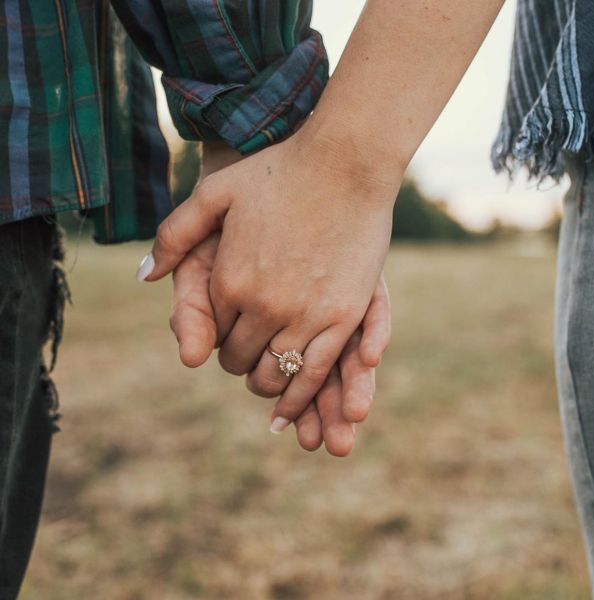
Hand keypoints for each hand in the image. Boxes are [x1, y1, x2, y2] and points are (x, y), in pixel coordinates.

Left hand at [151, 129, 397, 444]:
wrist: (344, 162)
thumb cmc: (279, 173)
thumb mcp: (215, 193)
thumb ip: (173, 235)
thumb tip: (144, 278)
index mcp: (228, 282)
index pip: (214, 337)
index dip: (220, 342)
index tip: (228, 339)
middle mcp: (263, 306)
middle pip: (242, 361)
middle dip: (241, 366)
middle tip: (247, 364)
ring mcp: (305, 314)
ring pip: (278, 375)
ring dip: (269, 391)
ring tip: (269, 399)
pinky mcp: (343, 317)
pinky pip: (317, 372)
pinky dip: (302, 398)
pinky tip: (292, 411)